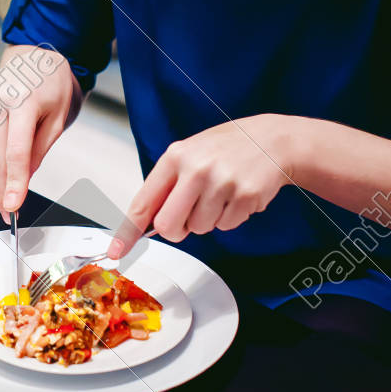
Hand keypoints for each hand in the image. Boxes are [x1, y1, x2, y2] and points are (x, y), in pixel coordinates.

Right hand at [0, 45, 81, 217]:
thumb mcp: (57, 119)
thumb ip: (38, 151)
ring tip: (19, 155)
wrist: (32, 59)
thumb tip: (21, 180)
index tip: (12, 207)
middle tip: (8, 213)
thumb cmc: (50, 87)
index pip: (15, 152)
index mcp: (23, 101)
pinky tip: (7, 137)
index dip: (13, 184)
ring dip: (1, 168)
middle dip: (2, 188)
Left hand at [108, 114, 300, 257]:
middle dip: (177, 230)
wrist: (273, 140)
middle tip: (189, 214)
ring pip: (200, 229)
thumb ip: (168, 185)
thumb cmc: (226, 149)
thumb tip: (146, 222)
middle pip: (169, 226)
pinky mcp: (245, 196)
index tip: (117, 251)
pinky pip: (226, 225)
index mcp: (175, 156)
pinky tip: (237, 195)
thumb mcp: (190, 154)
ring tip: (221, 193)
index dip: (128, 232)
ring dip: (208, 219)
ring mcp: (221, 182)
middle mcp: (196, 169)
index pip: (144, 202)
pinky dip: (230, 216)